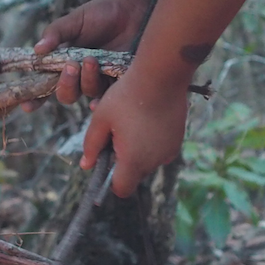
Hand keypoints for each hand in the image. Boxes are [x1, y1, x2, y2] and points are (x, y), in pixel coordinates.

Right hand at [31, 0, 147, 105]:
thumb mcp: (73, 21)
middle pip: (67, 94)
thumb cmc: (98, 13)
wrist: (129, 8)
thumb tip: (37, 50)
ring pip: (88, 92)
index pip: (45, 84)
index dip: (35, 98)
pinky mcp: (119, 79)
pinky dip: (105, 98)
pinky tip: (104, 93)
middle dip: (66, 84)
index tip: (26, 105)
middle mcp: (80, 75)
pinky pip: (111, 95)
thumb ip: (55, 33)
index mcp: (63, 63)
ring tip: (91, 59)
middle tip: (71, 66)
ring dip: (87, 80)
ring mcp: (99, 79)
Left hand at [82, 68, 188, 195]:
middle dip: (120, 159)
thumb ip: (92, 145)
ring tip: (126, 121)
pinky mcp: (178, 138)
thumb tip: (86, 165)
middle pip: (133, 173)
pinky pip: (158, 148)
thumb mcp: (100, 120)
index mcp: (134, 160)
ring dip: (134, 147)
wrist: (161, 76)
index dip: (109, 181)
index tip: (102, 162)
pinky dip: (148, 140)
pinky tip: (141, 117)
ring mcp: (170, 150)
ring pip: (146, 159)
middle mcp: (155, 160)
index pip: (121, 188)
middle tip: (112, 132)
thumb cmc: (125, 97)